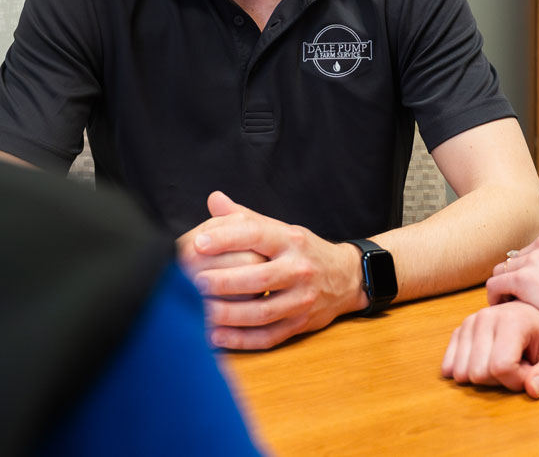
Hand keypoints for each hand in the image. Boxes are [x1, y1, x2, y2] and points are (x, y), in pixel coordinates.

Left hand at [181, 191, 364, 349]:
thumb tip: (214, 199)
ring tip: (198, 311)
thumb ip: (246, 218)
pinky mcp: (300, 324)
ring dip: (227, 315)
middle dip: (222, 282)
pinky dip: (241, 340)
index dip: (226, 239)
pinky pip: (268, 336)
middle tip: (191, 283)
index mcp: (291, 239)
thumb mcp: (281, 229)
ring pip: (261, 313)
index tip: (198, 243)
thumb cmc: (303, 250)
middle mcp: (299, 269)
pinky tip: (215, 336)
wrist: (346, 277)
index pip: (257, 235)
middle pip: (258, 278)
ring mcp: (302, 299)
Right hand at [441, 300, 538, 398]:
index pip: (501, 368)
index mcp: (512, 320)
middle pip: (479, 373)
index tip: (530, 370)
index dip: (516, 380)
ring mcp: (470, 322)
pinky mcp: (460, 329)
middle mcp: (485, 317)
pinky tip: (484, 362)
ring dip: (485, 375)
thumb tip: (532, 390)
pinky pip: (450, 364)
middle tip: (517, 364)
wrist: (534, 313)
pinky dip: (467, 371)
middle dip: (500, 380)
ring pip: (462, 372)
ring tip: (504, 360)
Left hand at [488, 228, 538, 359]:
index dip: (526, 274)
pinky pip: (494, 286)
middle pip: (512, 262)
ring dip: (504, 291)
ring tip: (514, 310)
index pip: (527, 253)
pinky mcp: (523, 280)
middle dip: (514, 283)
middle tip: (520, 305)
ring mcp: (533, 259)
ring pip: (500, 273)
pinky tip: (507, 313)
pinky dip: (495, 299)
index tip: (530, 294)